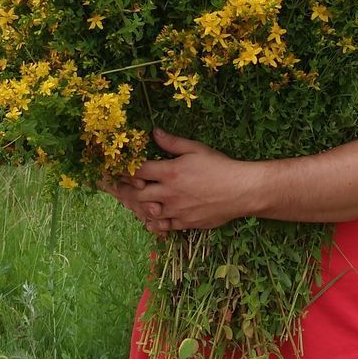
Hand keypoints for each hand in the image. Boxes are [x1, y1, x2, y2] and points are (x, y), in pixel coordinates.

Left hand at [102, 125, 260, 233]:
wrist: (241, 191)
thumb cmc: (220, 167)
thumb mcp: (196, 149)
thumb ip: (172, 142)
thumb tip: (154, 132)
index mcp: (169, 173)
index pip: (137, 172)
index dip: (123, 169)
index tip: (116, 168)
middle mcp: (168, 194)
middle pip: (135, 195)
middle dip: (124, 190)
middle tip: (118, 187)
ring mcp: (175, 211)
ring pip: (147, 213)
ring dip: (137, 207)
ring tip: (133, 202)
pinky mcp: (185, 223)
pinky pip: (163, 226)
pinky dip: (154, 222)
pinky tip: (152, 217)